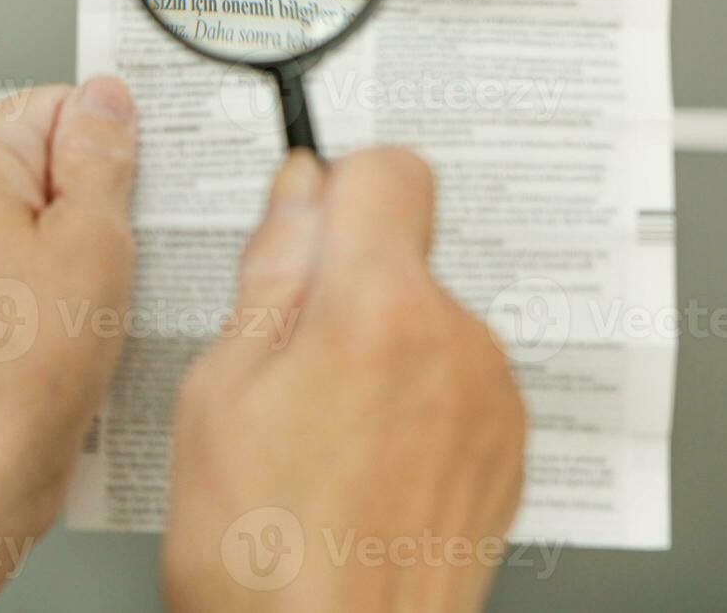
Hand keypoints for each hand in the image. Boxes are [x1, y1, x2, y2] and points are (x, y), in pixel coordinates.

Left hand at [0, 79, 137, 612]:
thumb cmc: (12, 370)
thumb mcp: (92, 238)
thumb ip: (103, 155)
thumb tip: (107, 101)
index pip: (60, 107)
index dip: (114, 149)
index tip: (141, 189)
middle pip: (49, 166)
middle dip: (101, 206)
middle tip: (128, 252)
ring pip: (43, 225)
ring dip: (87, 256)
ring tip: (103, 300)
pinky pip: (27, 274)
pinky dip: (63, 294)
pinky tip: (86, 329)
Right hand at [160, 149, 525, 612]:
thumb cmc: (263, 556)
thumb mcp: (219, 394)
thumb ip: (268, 275)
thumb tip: (293, 196)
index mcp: (377, 312)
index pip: (389, 170)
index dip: (336, 186)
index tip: (305, 222)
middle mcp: (456, 344)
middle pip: (406, 248)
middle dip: (346, 277)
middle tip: (283, 358)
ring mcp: (492, 400)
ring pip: (427, 314)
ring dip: (379, 341)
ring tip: (318, 428)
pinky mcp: (507, 449)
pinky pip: (455, 377)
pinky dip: (412, 395)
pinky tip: (359, 458)